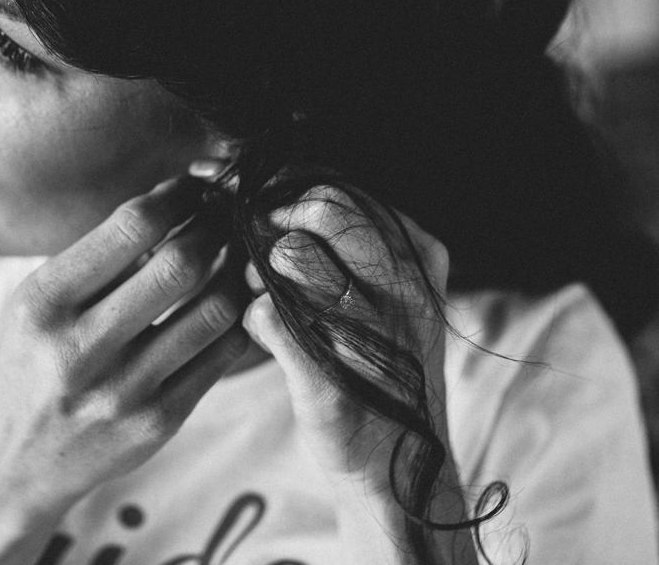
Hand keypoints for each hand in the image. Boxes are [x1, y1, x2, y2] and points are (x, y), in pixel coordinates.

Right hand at [0, 176, 249, 564]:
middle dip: (216, 228)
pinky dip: (237, 320)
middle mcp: (79, 348)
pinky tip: (233, 303)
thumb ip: (98, 256)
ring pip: (213, 310)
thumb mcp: (37, 302)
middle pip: (179, 265)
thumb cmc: (33, 362)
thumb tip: (176, 195)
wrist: (15, 464)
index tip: (197, 185)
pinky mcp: (157, 423)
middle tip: (227, 215)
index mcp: (44, 302)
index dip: (179, 195)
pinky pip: (221, 356)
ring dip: (237, 272)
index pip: (131, 226)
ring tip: (237, 255)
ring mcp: (122, 391)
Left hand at [242, 189, 477, 563]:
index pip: (345, 191)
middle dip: (273, 218)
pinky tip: (262, 332)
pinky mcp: (331, 379)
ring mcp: (373, 332)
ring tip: (259, 289)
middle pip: (324, 208)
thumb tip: (267, 192)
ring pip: (294, 254)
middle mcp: (405, 288)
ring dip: (259, 267)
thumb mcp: (382, 295)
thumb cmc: (374, 369)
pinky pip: (267, 314)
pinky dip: (253, 316)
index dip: (283, 185)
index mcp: (419, 258)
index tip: (239, 189)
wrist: (395, 472)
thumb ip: (344, 243)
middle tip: (252, 243)